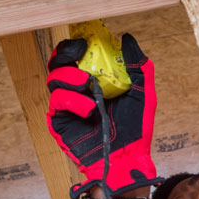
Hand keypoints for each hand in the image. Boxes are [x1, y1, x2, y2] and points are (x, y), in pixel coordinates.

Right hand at [46, 34, 161, 198]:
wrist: (126, 160)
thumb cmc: (136, 130)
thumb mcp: (143, 94)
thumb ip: (138, 66)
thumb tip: (128, 38)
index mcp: (95, 81)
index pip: (78, 55)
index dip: (78, 44)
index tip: (86, 39)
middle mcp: (78, 91)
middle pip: (59, 62)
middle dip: (66, 53)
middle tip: (79, 52)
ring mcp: (67, 106)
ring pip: (54, 79)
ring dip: (69, 76)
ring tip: (87, 82)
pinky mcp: (60, 122)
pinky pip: (57, 102)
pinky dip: (72, 101)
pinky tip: (89, 108)